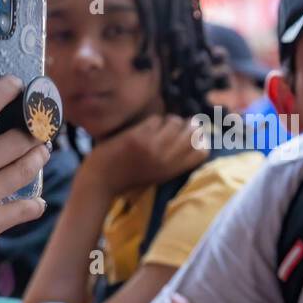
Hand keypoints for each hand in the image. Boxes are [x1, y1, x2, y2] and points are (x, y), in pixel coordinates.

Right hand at [0, 76, 49, 302]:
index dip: (8, 90)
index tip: (18, 86)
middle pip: (16, 136)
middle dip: (31, 132)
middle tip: (35, 132)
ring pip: (27, 166)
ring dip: (38, 158)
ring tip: (40, 155)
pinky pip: (26, 207)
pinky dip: (33, 204)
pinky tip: (33, 203)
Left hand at [81, 114, 206, 197]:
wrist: (100, 182)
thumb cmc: (126, 179)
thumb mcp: (156, 175)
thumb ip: (172, 161)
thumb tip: (193, 136)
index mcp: (171, 171)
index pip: (202, 152)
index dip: (200, 141)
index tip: (191, 137)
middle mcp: (166, 158)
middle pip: (192, 132)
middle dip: (186, 125)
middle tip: (173, 127)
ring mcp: (153, 147)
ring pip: (174, 121)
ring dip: (167, 121)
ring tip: (156, 128)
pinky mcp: (138, 137)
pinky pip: (154, 119)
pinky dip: (149, 122)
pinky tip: (141, 130)